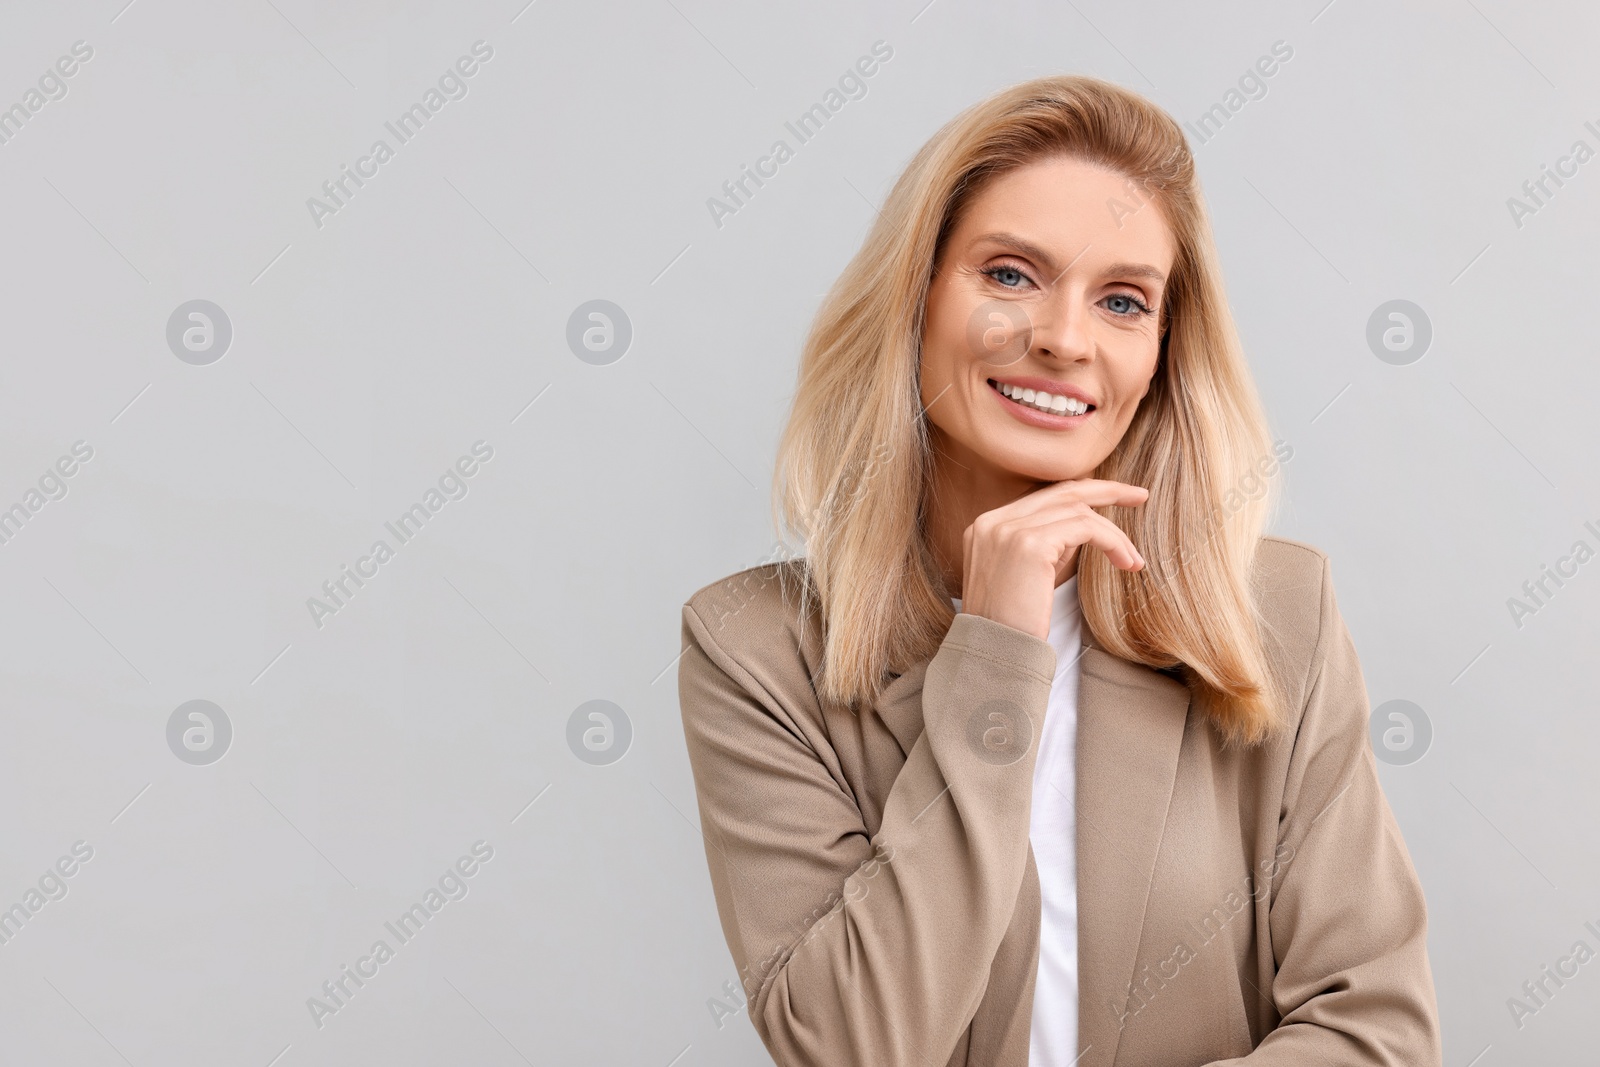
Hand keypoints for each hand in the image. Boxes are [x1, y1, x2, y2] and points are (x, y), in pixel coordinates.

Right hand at [958, 479, 1147, 639]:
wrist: (994, 654)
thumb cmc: (1012, 627)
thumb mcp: (1024, 576)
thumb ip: (1044, 546)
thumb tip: (1083, 526)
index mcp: (986, 526)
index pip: (1043, 497)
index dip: (1082, 495)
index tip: (1116, 498)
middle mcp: (993, 522)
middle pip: (1061, 491)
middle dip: (1106, 490)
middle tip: (1141, 495)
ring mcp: (1008, 530)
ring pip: (1079, 511)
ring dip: (1115, 533)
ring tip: (1134, 560)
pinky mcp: (1030, 544)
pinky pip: (1086, 528)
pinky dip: (1112, 541)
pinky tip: (1126, 562)